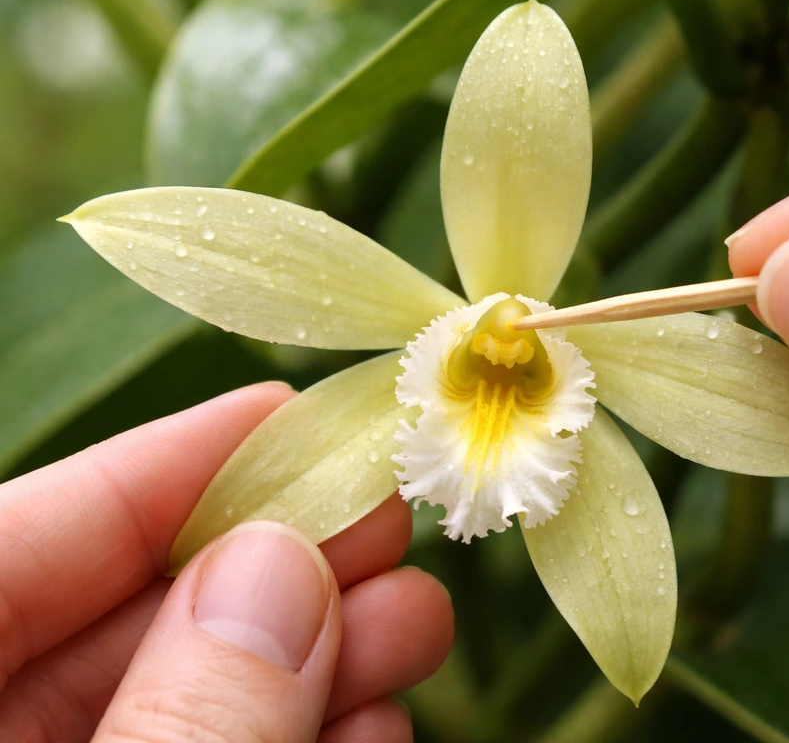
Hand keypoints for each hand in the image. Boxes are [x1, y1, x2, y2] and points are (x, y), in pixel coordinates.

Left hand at [0, 382, 453, 741]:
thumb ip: (187, 719)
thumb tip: (283, 570)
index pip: (13, 544)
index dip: (157, 468)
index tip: (280, 410)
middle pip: (123, 622)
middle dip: (274, 566)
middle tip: (387, 518)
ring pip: (187, 699)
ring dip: (315, 657)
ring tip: (416, 618)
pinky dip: (299, 740)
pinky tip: (374, 722)